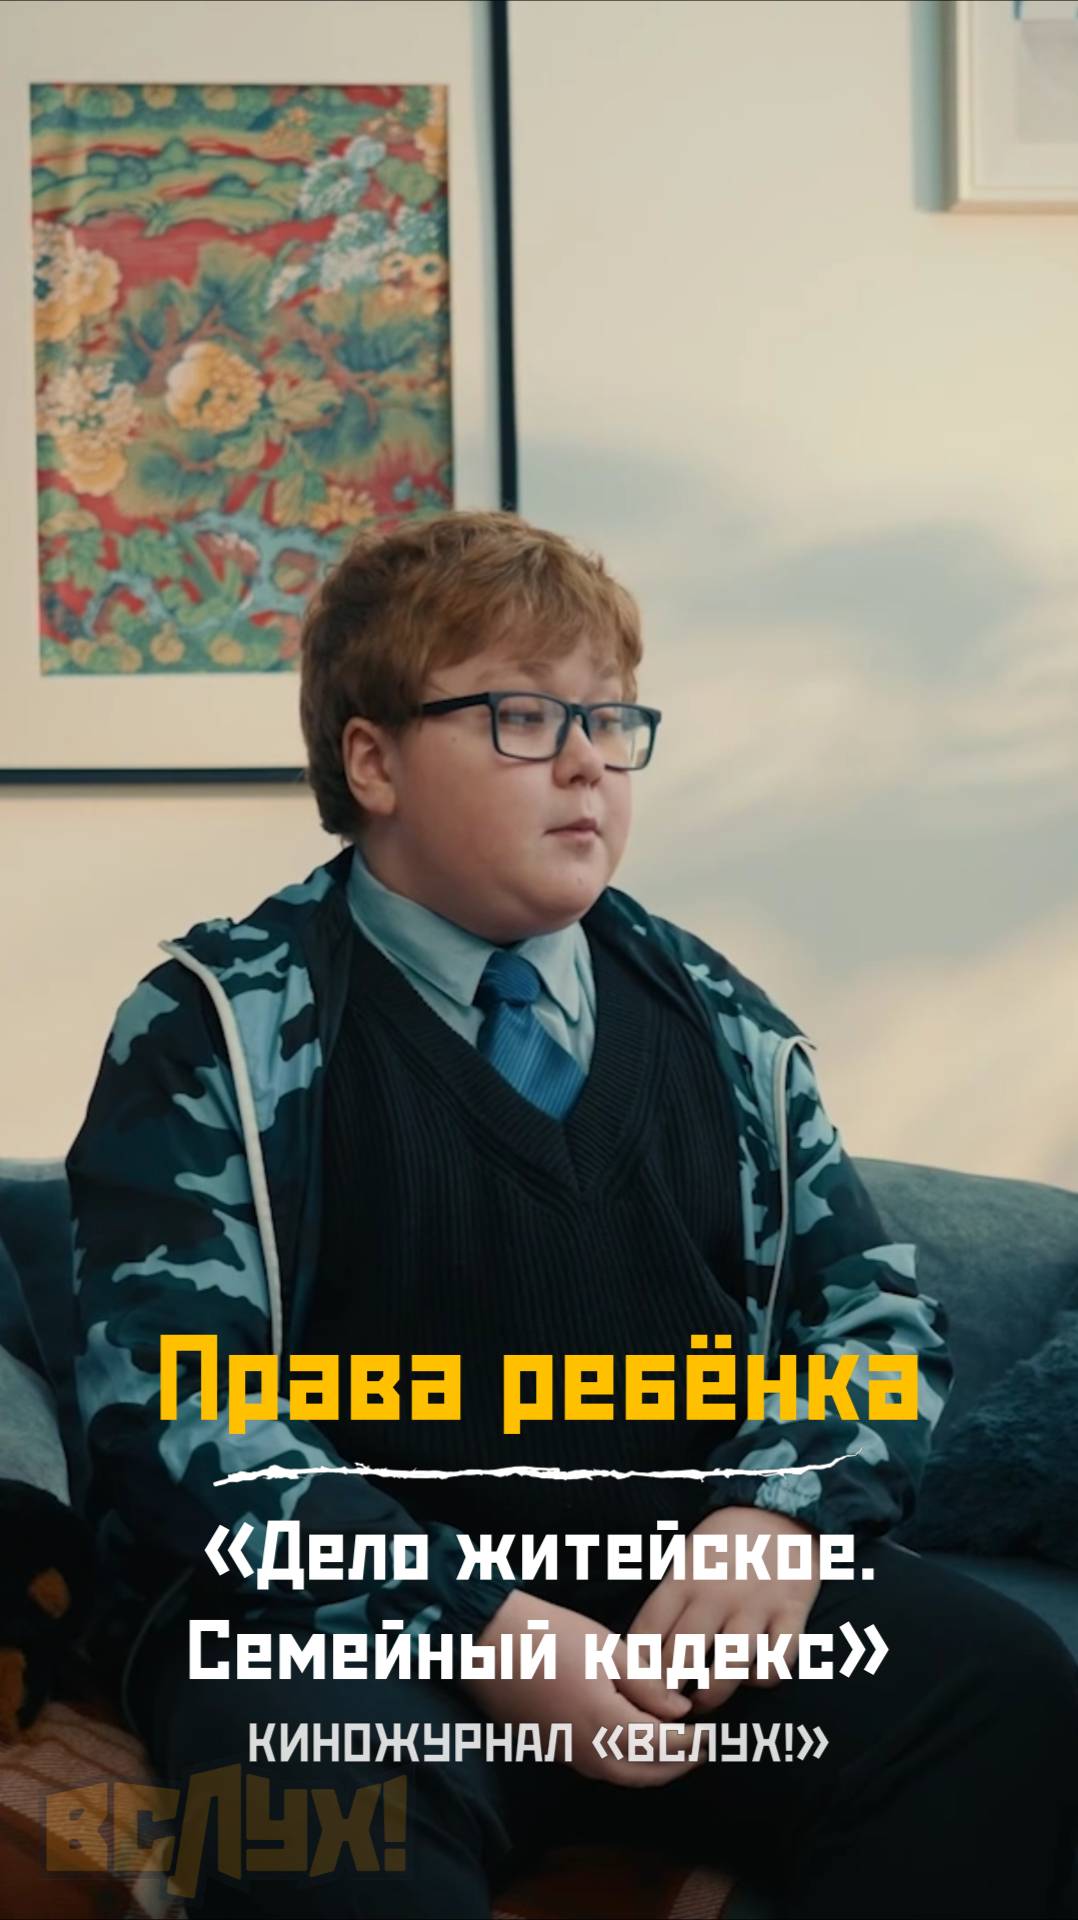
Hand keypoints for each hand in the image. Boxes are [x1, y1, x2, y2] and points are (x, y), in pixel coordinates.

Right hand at [457, 1589, 704, 1786]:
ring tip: (678, 1745)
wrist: (486, 1644)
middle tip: (705, 1745)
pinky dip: (628, 1762)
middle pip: (647, 1773)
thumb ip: (648, 1684)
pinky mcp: (555, 1750)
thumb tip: (681, 1710)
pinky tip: (638, 1740)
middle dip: (680, 1762)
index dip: (694, 1741)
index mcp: (606, 1724)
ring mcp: (568, 1755)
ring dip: (655, 1767)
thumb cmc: (547, 1636)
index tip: (716, 1730)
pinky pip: (602, 1768)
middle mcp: (588, 1752)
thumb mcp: (607, 1649)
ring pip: (624, 1775)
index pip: (664, 1746)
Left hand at [618, 1507, 820, 1717]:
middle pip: (681, 1659)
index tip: (638, 1685)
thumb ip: (668, 1597)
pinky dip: (762, 1678)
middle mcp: (718, 1594)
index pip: (647, 1635)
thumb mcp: (687, 1555)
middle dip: (668, 1692)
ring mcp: (757, 1607)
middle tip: (665, 1705)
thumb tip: (640, 1647)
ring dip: (711, 1696)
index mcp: (684, 1577)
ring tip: (701, 1702)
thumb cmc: (726, 1539)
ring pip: (727, 1671)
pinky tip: (752, 1674)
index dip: (637, 1669)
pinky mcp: (792, 1615)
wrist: (783, 1506)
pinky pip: (775, 1665)